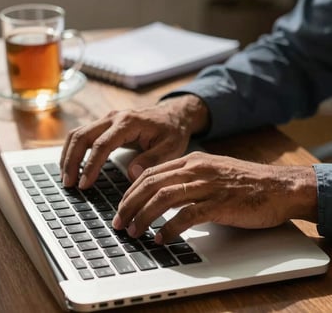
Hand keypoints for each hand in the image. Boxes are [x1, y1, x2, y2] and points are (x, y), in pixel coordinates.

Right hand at [60, 94, 208, 188]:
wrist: (174, 115)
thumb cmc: (173, 131)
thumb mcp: (171, 147)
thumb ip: (152, 160)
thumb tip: (131, 174)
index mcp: (129, 123)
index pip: (102, 145)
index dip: (91, 165)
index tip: (84, 184)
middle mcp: (114, 118)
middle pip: (82, 136)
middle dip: (71, 160)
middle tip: (68, 184)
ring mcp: (107, 119)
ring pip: (78, 133)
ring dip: (68, 155)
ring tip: (66, 177)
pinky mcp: (105, 124)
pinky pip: (83, 135)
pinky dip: (74, 150)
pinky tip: (72, 165)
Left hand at [112, 151, 317, 243]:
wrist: (279, 186)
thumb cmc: (245, 182)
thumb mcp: (211, 171)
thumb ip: (187, 177)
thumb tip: (161, 192)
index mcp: (191, 161)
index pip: (150, 173)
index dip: (131, 191)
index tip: (122, 206)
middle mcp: (196, 170)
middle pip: (151, 185)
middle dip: (130, 204)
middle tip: (120, 222)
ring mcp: (207, 186)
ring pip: (164, 198)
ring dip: (144, 216)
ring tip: (135, 231)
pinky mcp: (219, 204)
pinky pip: (187, 216)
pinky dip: (170, 228)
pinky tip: (162, 238)